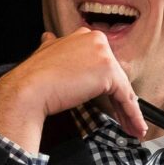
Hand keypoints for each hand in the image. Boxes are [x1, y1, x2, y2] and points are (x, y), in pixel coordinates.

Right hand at [0, 29, 148, 151]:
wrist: (28, 88)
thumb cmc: (34, 76)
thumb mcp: (45, 52)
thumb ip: (53, 47)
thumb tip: (49, 39)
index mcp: (84, 35)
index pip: (104, 66)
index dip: (108, 88)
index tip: (113, 104)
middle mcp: (97, 40)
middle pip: (116, 77)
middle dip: (121, 101)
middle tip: (126, 121)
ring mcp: (104, 54)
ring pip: (123, 88)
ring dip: (129, 112)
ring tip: (133, 129)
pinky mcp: (108, 71)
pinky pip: (126, 97)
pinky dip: (132, 114)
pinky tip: (134, 127)